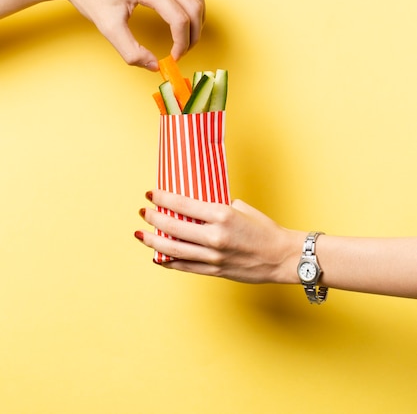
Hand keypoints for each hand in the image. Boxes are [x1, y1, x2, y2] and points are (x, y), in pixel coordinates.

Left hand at [54, 0, 204, 68]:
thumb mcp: (109, 29)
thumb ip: (132, 52)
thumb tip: (154, 66)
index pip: (180, 19)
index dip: (181, 43)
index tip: (173, 58)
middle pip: (194, 6)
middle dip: (194, 33)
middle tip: (182, 51)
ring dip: (198, 16)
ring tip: (188, 36)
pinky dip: (193, 1)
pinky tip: (184, 15)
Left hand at [135, 189, 303, 283]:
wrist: (282, 257)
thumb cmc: (265, 229)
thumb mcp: (241, 209)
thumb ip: (218, 207)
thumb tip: (198, 207)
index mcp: (222, 215)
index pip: (183, 205)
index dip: (163, 198)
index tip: (151, 194)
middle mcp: (215, 236)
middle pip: (174, 227)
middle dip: (154, 218)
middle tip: (144, 212)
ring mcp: (214, 256)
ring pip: (174, 250)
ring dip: (154, 241)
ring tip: (142, 234)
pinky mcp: (215, 271)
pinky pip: (185, 266)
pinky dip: (168, 261)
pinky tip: (157, 256)